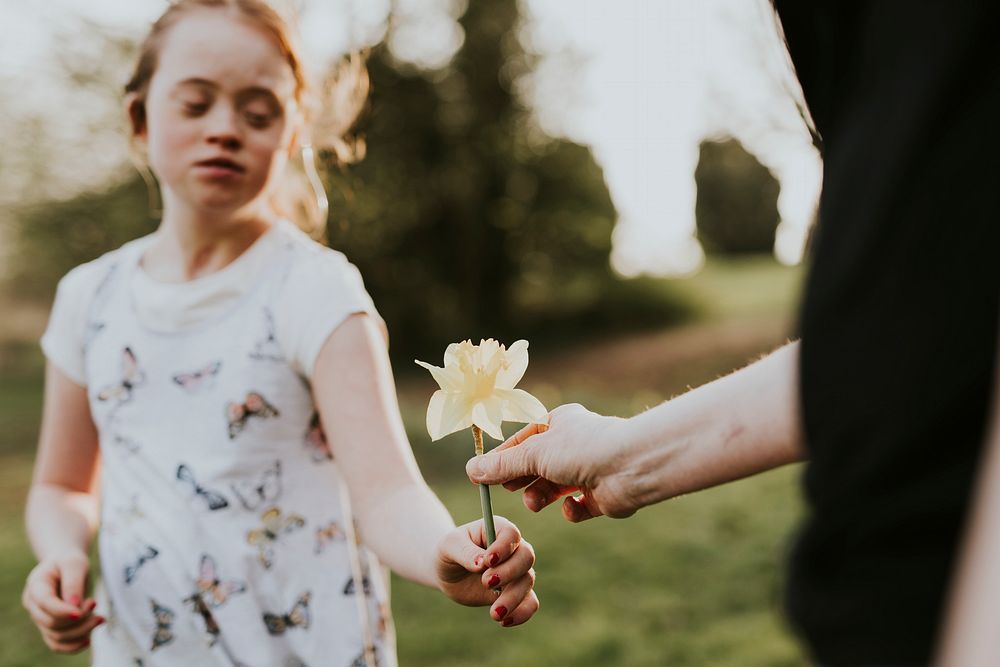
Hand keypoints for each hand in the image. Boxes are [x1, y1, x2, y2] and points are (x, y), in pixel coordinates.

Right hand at [22, 550, 103, 652]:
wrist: (65, 565)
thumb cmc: (69, 561)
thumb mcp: (74, 562)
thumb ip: (73, 582)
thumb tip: (75, 605)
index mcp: (36, 586)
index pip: (45, 603)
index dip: (64, 609)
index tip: (89, 604)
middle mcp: (34, 606)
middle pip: (52, 623)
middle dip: (79, 618)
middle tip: (96, 603)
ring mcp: (41, 619)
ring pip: (57, 637)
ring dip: (81, 631)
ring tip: (100, 618)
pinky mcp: (51, 627)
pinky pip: (58, 644)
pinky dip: (74, 645)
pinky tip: (90, 638)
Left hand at [436, 517, 537, 626]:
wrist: (448, 573)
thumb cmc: (449, 551)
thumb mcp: (449, 546)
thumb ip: (465, 552)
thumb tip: (481, 563)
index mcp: (498, 530)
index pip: (511, 534)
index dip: (503, 547)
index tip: (487, 561)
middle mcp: (512, 549)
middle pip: (526, 556)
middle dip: (509, 572)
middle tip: (486, 582)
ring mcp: (516, 571)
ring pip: (528, 581)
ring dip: (513, 598)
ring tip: (494, 613)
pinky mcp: (515, 592)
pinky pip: (530, 602)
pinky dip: (522, 613)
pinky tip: (503, 621)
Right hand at [466, 403, 637, 520]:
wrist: (630, 468)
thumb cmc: (581, 449)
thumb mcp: (533, 454)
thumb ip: (502, 465)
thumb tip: (471, 470)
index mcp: (559, 423)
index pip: (523, 441)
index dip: (503, 458)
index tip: (482, 476)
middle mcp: (574, 445)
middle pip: (537, 465)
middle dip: (521, 479)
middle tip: (508, 490)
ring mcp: (588, 470)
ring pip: (554, 487)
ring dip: (540, 496)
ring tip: (534, 503)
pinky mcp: (600, 495)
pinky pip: (577, 506)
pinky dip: (571, 509)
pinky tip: (571, 506)